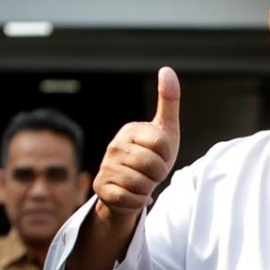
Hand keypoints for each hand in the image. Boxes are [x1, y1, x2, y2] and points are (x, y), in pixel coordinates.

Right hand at [92, 66, 180, 223]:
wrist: (133, 186)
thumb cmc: (153, 156)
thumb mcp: (166, 130)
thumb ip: (168, 101)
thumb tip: (167, 69)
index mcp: (131, 130)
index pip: (162, 144)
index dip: (168, 155)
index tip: (162, 155)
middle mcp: (114, 146)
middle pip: (154, 166)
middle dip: (160, 173)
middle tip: (152, 171)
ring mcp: (105, 167)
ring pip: (143, 184)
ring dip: (149, 188)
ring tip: (143, 182)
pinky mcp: (101, 188)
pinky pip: (132, 199)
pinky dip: (139, 201)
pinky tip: (134, 194)